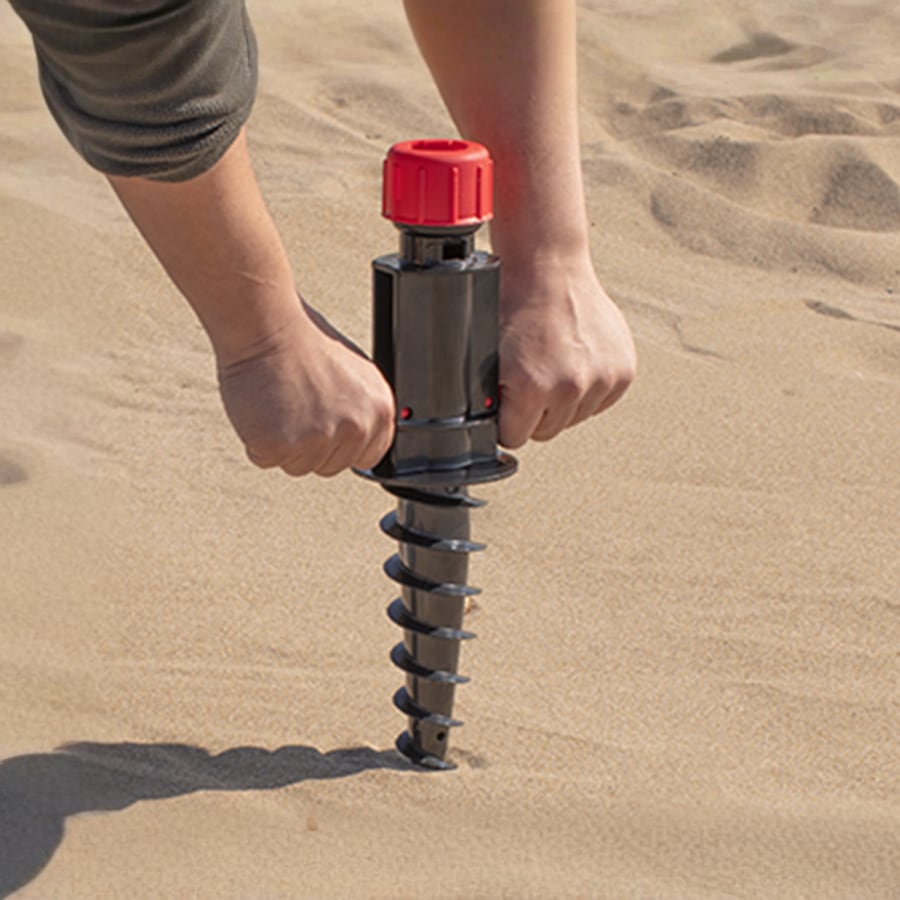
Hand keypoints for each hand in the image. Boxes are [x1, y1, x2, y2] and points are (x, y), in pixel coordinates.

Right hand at [216, 300, 395, 476]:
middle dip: (309, 445)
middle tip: (294, 407)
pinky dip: (257, 440)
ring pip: (297, 466)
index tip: (324, 428)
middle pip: (330, 465)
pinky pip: (265, 459)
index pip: (369, 455)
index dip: (341, 445)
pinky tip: (262, 409)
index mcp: (380, 410)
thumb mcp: (354, 376)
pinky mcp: (283, 446)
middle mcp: (355, 428)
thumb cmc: (303, 341)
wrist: (268, 326)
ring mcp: (320, 440)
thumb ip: (359, 409)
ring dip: (283, 444)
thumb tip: (358, 433)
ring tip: (279, 405)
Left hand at [498, 255, 635, 448]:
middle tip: (531, 374)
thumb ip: (488, 398)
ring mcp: (601, 379)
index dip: (507, 418)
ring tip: (554, 362)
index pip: (516, 437)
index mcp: (532, 387)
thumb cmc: (513, 308)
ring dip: (564, 399)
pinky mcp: (623, 371)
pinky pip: (601, 401)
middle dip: (536, 410)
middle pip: (547, 431)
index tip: (508, 399)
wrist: (549, 269)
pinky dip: (589, 387)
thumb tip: (481, 428)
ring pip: (575, 417)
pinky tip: (575, 359)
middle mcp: (570, 387)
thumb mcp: (485, 357)